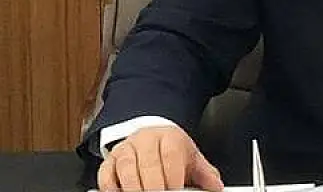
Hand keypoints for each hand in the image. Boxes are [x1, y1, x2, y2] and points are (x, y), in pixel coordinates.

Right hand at [98, 126, 223, 190]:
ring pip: (126, 167)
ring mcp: (126, 149)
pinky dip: (111, 188)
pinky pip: (106, 174)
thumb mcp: (191, 158)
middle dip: (154, 185)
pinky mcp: (110, 161)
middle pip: (147, 162)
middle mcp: (145, 140)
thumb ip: (205, 173)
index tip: (175, 190)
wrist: (153, 137)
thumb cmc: (172, 150)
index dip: (172, 176)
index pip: (170, 154)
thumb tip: (216, 186)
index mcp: (168, 137)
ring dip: (134, 187)